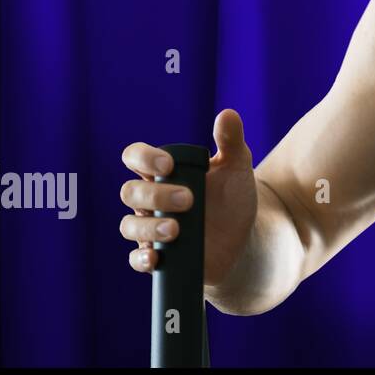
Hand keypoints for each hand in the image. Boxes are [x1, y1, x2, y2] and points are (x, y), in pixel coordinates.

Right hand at [119, 108, 258, 287]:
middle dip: (155, 195)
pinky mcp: (158, 255)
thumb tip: (227, 114)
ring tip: (176, 229)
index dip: (143, 158)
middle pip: (130, 192)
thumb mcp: (237, 167)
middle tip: (189, 199)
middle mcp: (151, 199)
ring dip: (148, 227)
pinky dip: (141, 259)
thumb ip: (231, 141)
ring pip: (129, 225)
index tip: (167, 166)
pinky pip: (136, 259)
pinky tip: (155, 259)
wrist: (245, 236)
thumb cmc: (234, 196)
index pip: (136, 157)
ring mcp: (151, 228)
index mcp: (165, 173)